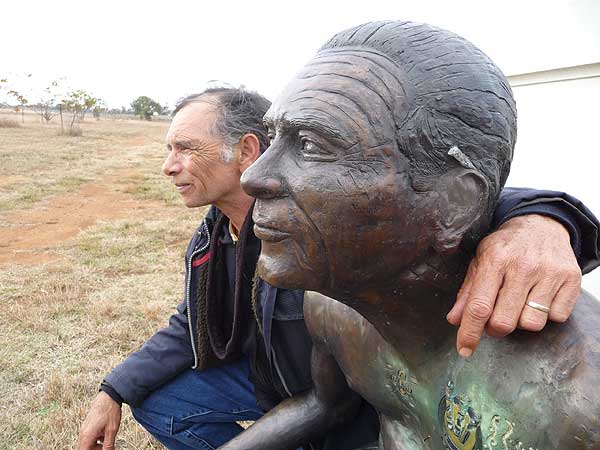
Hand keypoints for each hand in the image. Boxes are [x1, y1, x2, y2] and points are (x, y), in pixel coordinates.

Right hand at [76, 392, 121, 449]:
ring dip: (95, 446)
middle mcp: (83, 432)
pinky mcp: (88, 424)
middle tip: (104, 448)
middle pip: (84, 448)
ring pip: (87, 443)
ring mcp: (85, 428)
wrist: (109, 396)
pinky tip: (105, 436)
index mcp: (87, 435)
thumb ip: (108, 445)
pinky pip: (89, 436)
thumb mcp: (111, 430)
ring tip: (106, 442)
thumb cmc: (109, 411)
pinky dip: (96, 440)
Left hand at [447, 214, 581, 356]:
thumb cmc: (506, 246)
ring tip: (518, 303)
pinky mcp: (571, 279)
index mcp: (495, 260)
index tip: (464, 349)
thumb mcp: (480, 261)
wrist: (542, 224)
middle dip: (495, 328)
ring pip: (531, 324)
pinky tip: (539, 297)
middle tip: (495, 317)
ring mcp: (549, 273)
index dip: (470, 333)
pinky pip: (557, 318)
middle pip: (505, 321)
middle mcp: (523, 266)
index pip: (479, 306)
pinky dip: (546, 314)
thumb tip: (455, 320)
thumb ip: (467, 292)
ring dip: (521, 321)